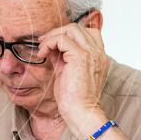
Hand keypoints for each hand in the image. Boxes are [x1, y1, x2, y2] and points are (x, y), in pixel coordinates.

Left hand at [38, 22, 109, 138]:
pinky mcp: (81, 57)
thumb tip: (51, 47)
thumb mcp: (67, 71)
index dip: (67, 33)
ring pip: (71, 29)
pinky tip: (42, 54)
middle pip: (77, 27)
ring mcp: (91, 53)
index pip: (86, 32)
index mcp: (98, 56)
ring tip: (42, 49)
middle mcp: (98, 52)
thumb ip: (62, 57)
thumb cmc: (73, 97)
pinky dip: (49, 43)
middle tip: (43, 43)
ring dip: (52, 36)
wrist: (80, 112)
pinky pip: (62, 39)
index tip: (51, 42)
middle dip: (57, 32)